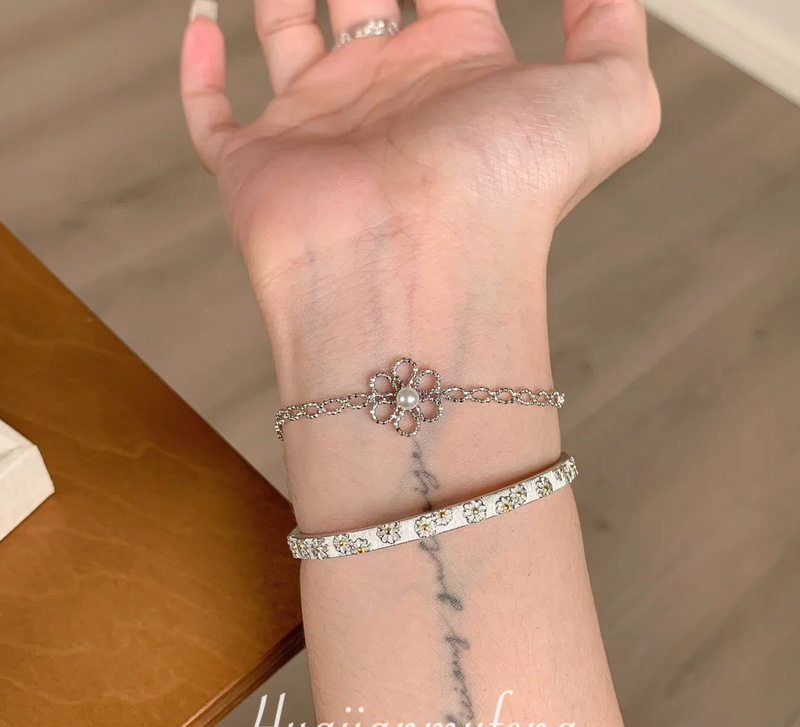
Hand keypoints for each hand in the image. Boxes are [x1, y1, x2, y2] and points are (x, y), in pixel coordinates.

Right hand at [180, 0, 659, 359]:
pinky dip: (199, 69)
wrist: (419, 264)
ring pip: (285, 36)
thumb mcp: (610, 99)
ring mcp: (318, 129)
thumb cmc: (509, 192)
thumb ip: (615, 30)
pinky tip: (205, 18)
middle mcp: (389, 98)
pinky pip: (212, 114)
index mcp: (459, 72)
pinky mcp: (255, 164)